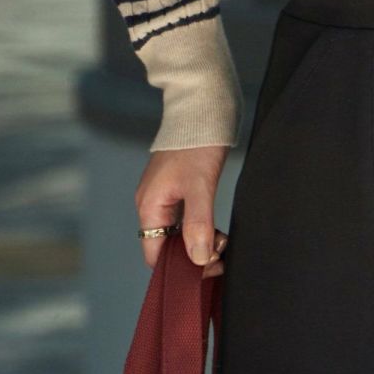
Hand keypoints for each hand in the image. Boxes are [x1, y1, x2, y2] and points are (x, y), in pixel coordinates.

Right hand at [135, 144, 231, 278]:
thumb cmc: (198, 141)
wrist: (204, 103)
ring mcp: (166, 192)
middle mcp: (153, 202)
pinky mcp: (180, 184)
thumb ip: (198, 223)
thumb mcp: (200, 185)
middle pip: (166, 245)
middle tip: (221, 255)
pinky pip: (185, 216)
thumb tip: (198, 259)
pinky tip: (218, 228)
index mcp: (149, 205)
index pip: (155, 254)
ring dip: (199, 240)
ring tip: (224, 241)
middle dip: (192, 255)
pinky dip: (200, 226)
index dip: (179, 268)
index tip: (208, 270)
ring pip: (178, 231)